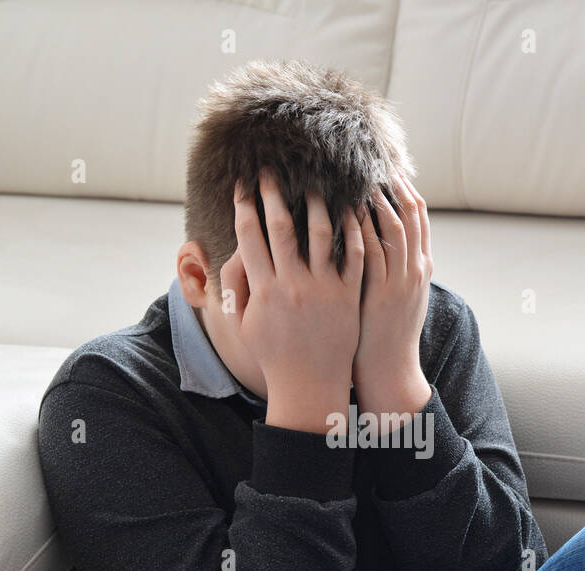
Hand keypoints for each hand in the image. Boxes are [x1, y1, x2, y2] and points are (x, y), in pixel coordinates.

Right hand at [222, 170, 364, 433]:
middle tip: (271, 170)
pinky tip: (351, 210)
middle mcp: (292, 284)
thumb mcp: (245, 324)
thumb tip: (231, 257)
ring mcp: (323, 289)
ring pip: (321, 233)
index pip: (249, 236)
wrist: (309, 386)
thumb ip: (235, 289)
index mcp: (263, 289)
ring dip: (317, 203)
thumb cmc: (274, 355)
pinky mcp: (348, 295)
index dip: (244, 206)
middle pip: (281, 226)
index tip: (243, 185)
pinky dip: (352, 229)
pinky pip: (353, 255)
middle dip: (273, 194)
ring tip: (316, 183)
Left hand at [353, 171, 432, 418]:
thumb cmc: (386, 338)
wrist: (389, 373)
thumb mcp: (402, 299)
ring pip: (392, 227)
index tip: (390, 168)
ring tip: (355, 173)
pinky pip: (370, 251)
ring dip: (374, 197)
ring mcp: (398, 281)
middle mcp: (414, 270)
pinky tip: (344, 208)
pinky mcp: (379, 293)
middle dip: (393, 184)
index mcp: (422, 269)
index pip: (419, 218)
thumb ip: (397, 269)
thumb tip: (385, 245)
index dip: (406, 190)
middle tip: (373, 160)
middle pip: (410, 214)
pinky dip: (361, 226)